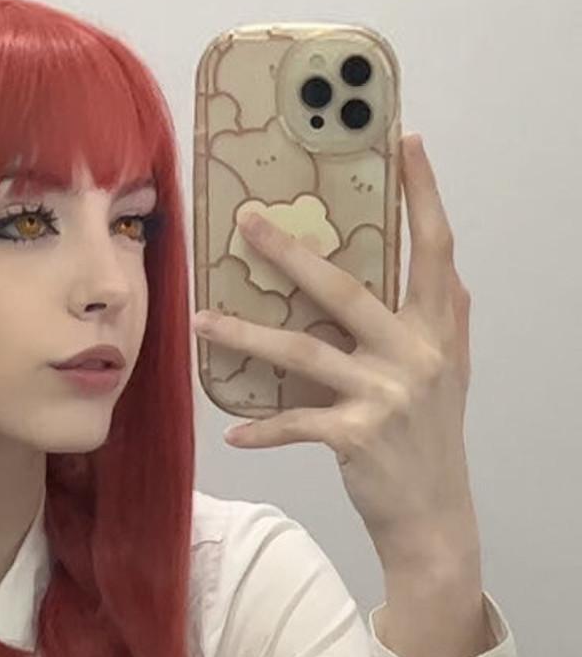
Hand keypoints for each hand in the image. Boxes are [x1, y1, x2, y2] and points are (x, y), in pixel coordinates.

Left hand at [192, 133, 479, 574]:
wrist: (434, 514)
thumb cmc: (433, 438)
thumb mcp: (452, 372)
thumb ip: (449, 319)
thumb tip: (450, 270)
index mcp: (439, 329)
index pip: (434, 249)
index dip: (423, 194)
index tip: (404, 142)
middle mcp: (415, 354)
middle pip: (345, 289)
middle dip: (292, 253)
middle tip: (247, 222)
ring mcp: (385, 395)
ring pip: (303, 352)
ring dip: (246, 334)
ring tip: (204, 318)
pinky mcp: (356, 438)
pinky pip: (296, 424)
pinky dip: (262, 430)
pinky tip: (232, 432)